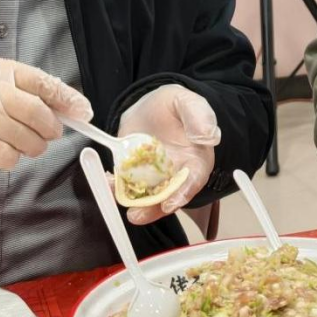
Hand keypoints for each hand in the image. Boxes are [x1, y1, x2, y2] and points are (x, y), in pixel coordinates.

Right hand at [0, 54, 92, 177]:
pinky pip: (2, 155)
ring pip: (21, 135)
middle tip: (48, 135)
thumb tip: (53, 104)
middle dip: (49, 126)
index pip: (35, 79)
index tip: (83, 111)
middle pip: (33, 109)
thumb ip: (5, 87)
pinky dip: (10, 159)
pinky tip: (1, 155)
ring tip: (23, 147)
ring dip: (30, 146)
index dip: (64, 97)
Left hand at [116, 85, 219, 224]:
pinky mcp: (136, 174)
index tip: (170, 204)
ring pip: (146, 196)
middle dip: (152, 209)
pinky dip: (117, 187)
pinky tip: (109, 182)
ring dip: (132, 202)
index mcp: (196, 160)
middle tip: (136, 214)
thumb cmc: (176, 106)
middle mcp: (176, 175)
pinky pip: (127, 185)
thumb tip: (207, 135)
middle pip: (168, 197)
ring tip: (117, 200)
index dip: (182, 194)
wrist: (153, 106)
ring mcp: (155, 177)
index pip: (193, 181)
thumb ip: (199, 115)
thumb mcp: (188, 102)